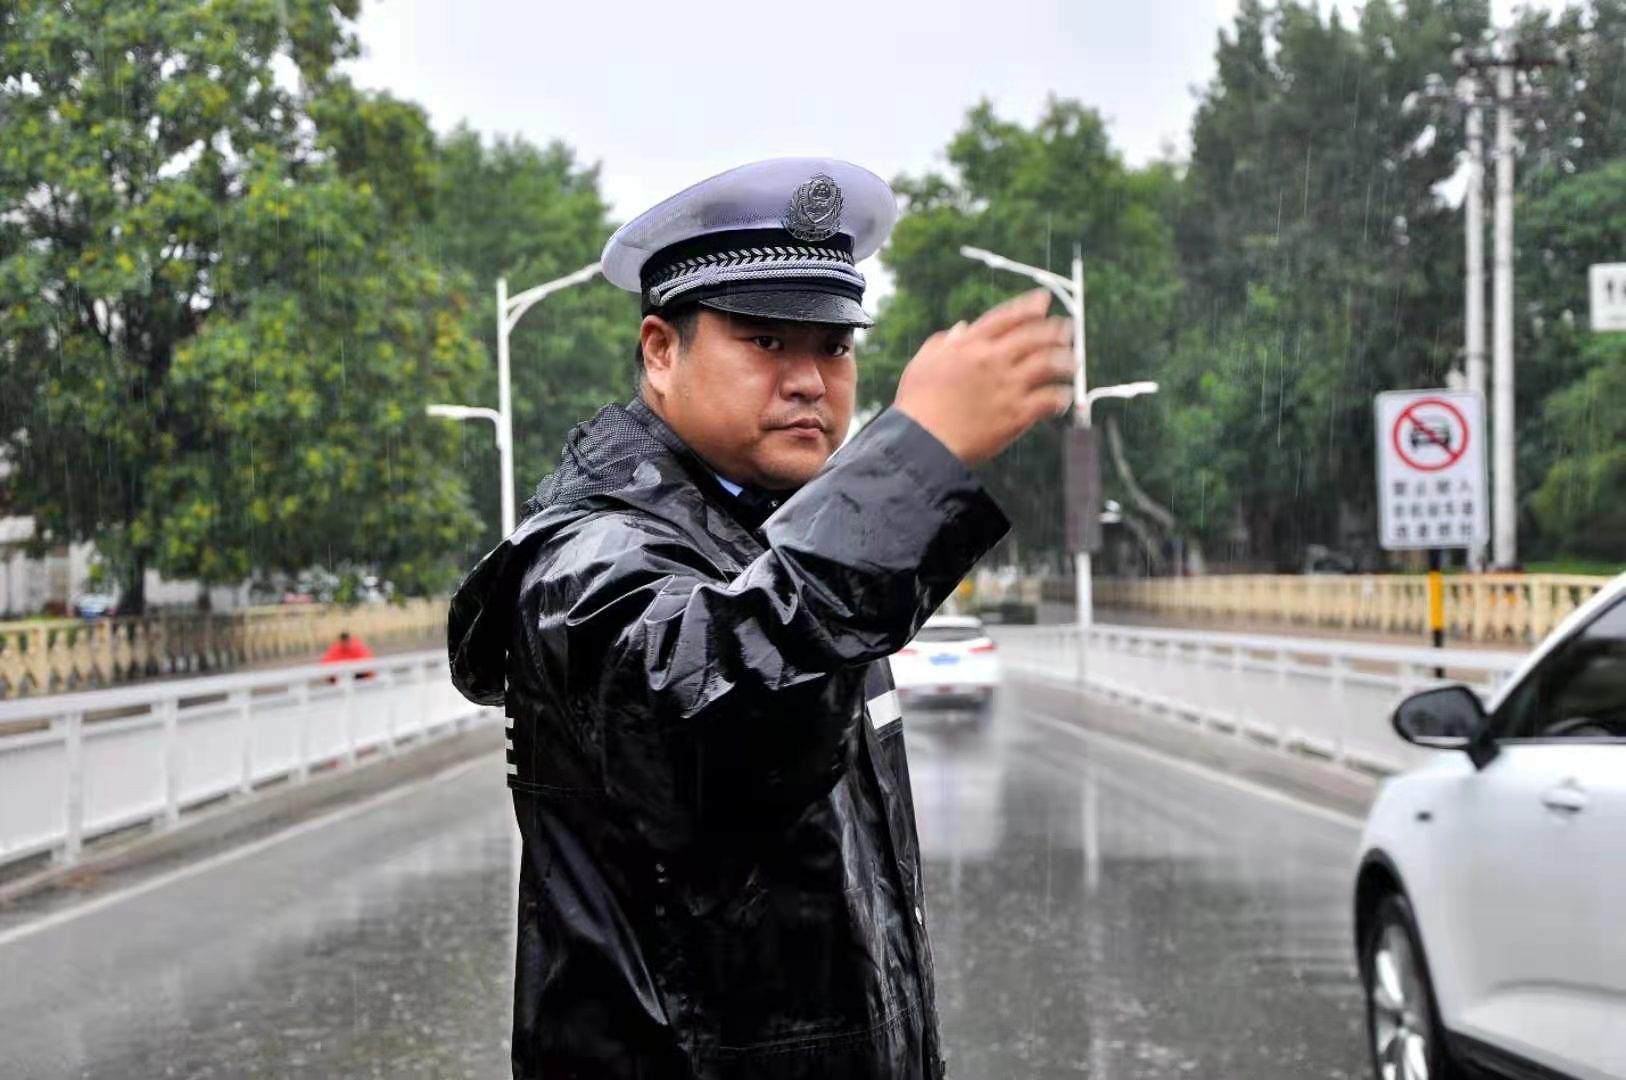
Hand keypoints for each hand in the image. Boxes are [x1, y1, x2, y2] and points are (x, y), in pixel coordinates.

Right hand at [892, 289, 1074, 464]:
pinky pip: (1050, 399)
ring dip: (1066, 361)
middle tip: (1068, 330)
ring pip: (1050, 363)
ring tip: (1072, 363)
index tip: (1044, 301)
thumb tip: (961, 328)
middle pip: (1036, 335)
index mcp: (971, 344)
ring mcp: (1008, 386)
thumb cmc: (917, 404)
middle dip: (1057, 330)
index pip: (1008, 316)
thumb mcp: (923, 363)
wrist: (921, 443)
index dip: (1030, 306)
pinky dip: (1060, 396)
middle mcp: (993, 359)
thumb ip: (944, 342)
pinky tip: (1062, 398)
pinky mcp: (1017, 414)